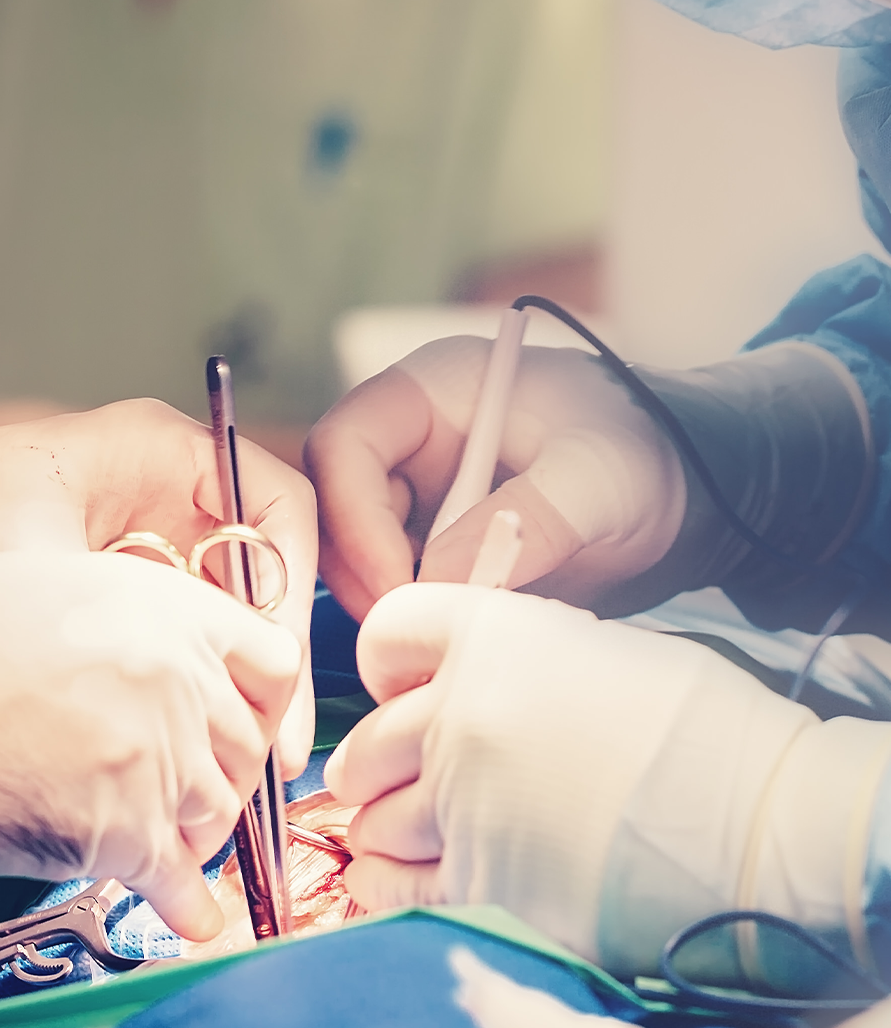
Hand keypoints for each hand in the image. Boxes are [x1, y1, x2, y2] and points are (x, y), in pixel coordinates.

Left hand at [0, 398, 318, 774]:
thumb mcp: (25, 559)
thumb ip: (107, 611)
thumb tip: (181, 685)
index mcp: (160, 453)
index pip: (277, 504)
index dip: (297, 584)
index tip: (283, 663)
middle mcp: (171, 495)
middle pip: (265, 572)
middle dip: (275, 660)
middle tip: (278, 751)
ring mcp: (153, 544)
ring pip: (232, 617)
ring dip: (241, 687)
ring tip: (246, 770)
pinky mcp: (129, 592)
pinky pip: (189, 641)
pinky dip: (198, 695)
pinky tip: (194, 753)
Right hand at [0, 548, 302, 940]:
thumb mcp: (55, 585)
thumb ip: (138, 616)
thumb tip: (177, 657)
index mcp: (165, 610)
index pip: (273, 661)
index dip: (267, 701)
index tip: (250, 726)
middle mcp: (174, 677)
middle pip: (249, 747)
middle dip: (227, 775)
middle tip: (196, 792)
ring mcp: (154, 755)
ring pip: (220, 813)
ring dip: (200, 835)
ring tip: (167, 842)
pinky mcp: (121, 830)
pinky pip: (182, 881)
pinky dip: (191, 906)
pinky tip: (193, 916)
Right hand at [305, 338, 684, 619]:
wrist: (692, 498)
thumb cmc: (651, 457)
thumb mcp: (599, 481)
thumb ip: (523, 522)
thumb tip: (438, 580)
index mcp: (435, 390)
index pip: (345, 445)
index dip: (353, 519)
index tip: (397, 586)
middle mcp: (413, 438)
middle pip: (336, 505)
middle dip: (361, 570)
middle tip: (407, 629)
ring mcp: (422, 492)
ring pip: (356, 551)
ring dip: (382, 599)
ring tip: (436, 637)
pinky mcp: (436, 541)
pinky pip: (394, 580)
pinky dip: (409, 613)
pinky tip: (447, 637)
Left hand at [325, 583, 883, 978]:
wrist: (766, 828)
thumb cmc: (706, 731)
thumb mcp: (601, 652)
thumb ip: (511, 660)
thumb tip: (462, 685)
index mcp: (493, 637)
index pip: (386, 630)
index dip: (385, 662)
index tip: (398, 688)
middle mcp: (461, 713)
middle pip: (366, 742)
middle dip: (372, 764)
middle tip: (387, 780)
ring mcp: (462, 803)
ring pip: (372, 820)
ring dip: (381, 830)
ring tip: (401, 836)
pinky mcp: (480, 886)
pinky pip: (393, 888)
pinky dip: (383, 886)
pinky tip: (388, 882)